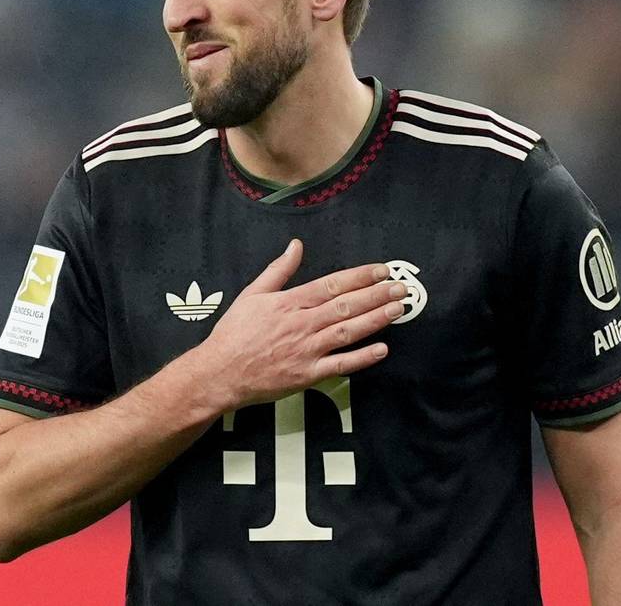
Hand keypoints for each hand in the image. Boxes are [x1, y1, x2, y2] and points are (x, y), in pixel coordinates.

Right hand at [195, 239, 401, 411]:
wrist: (219, 373)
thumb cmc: (234, 333)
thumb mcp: (252, 294)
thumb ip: (278, 270)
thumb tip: (296, 245)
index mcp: (290, 302)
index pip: (332, 285)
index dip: (359, 277)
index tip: (381, 270)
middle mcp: (302, 324)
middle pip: (345, 306)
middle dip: (376, 295)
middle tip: (401, 287)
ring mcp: (306, 350)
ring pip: (348, 332)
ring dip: (375, 320)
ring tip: (397, 309)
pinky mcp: (308, 375)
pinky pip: (340, 365)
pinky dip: (362, 358)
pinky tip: (382, 349)